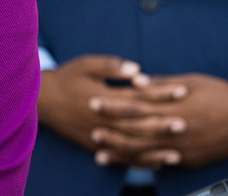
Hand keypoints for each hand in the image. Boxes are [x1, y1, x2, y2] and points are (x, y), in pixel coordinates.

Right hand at [39, 54, 186, 162]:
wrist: (39, 100)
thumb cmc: (65, 78)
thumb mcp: (86, 64)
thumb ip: (111, 67)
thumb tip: (137, 69)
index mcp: (104, 96)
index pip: (139, 95)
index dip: (162, 92)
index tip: (182, 90)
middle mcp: (104, 118)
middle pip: (139, 122)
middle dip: (164, 122)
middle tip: (187, 123)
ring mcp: (99, 134)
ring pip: (132, 144)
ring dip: (155, 148)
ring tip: (177, 151)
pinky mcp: (94, 145)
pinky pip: (120, 156)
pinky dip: (139, 161)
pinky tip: (155, 163)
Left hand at [92, 74, 227, 168]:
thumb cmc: (218, 92)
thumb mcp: (189, 81)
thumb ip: (160, 84)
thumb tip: (134, 81)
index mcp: (174, 108)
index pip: (135, 107)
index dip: (113, 106)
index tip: (93, 102)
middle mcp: (177, 131)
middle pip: (137, 133)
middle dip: (111, 133)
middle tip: (90, 131)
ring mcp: (184, 149)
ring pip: (147, 154)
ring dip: (122, 155)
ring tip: (100, 154)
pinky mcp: (191, 160)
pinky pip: (162, 164)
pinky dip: (143, 164)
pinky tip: (128, 165)